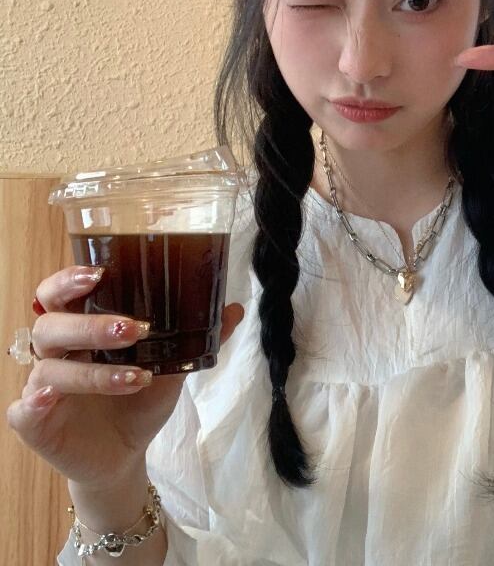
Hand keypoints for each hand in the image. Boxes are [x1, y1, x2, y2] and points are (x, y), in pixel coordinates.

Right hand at [6, 265, 244, 491]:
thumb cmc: (139, 401)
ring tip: (135, 378)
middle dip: (90, 324)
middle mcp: (57, 352)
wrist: (126, 455)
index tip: (99, 274)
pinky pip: (23, 408)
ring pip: (50, 366)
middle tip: (132, 328)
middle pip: (51, 324)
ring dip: (92, 371)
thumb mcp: (172, 367)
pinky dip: (35, 401)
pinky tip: (52, 397)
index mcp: (82, 329)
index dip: (69, 280)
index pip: (59, 293)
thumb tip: (234, 308)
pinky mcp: (33, 423)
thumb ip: (198, 338)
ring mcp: (42, 386)